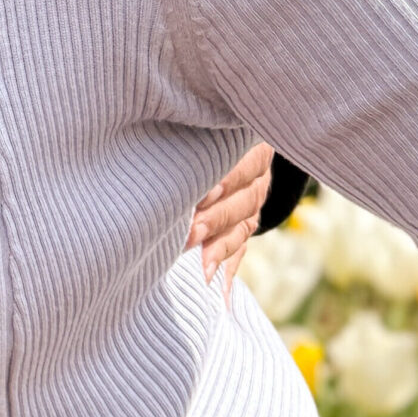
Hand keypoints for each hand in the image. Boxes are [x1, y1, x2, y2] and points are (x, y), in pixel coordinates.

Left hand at [189, 142, 273, 291]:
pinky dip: (227, 266)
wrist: (218, 143)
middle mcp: (256, 177)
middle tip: (191, 233)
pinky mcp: (245, 225)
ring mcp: (253, 203)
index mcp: (249, 145)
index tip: (204, 194)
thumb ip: (191, 142)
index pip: (246, 163)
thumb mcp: (202, 130)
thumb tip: (162, 146)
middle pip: (243, 201)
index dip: (227, 180)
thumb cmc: (194, 133)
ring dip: (221, 247)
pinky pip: (240, 248)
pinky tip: (215, 286)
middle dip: (216, 219)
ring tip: (203, 265)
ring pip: (243, 227)